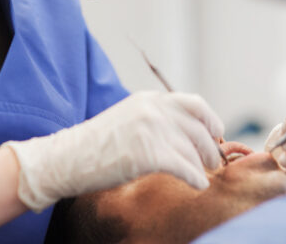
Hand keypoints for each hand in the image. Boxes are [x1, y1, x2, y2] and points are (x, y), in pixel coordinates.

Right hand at [2, 91, 223, 211]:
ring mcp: (151, 130)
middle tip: (213, 161)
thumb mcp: (129, 118)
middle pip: (198, 128)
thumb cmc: (96, 145)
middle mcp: (154, 109)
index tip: (216, 133)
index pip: (194, 104)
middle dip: (210, 147)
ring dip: (201, 166)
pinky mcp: (148, 154)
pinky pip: (184, 167)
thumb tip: (186, 133)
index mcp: (150, 99)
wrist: (69, 158)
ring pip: (192, 150)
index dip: (210, 120)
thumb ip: (155, 119)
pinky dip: (194, 178)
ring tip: (202, 176)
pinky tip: (197, 185)